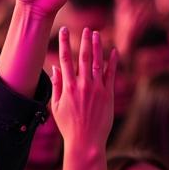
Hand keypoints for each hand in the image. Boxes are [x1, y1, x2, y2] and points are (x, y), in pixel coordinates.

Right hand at [50, 26, 116, 150]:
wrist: (85, 140)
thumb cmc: (68, 125)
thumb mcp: (55, 106)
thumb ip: (56, 86)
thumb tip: (55, 68)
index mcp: (68, 87)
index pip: (65, 59)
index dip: (65, 43)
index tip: (64, 31)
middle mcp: (83, 85)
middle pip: (83, 57)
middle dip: (84, 41)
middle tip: (85, 28)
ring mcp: (97, 89)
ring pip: (98, 62)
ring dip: (98, 47)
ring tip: (97, 34)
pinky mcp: (108, 94)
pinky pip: (111, 74)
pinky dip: (112, 62)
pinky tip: (113, 51)